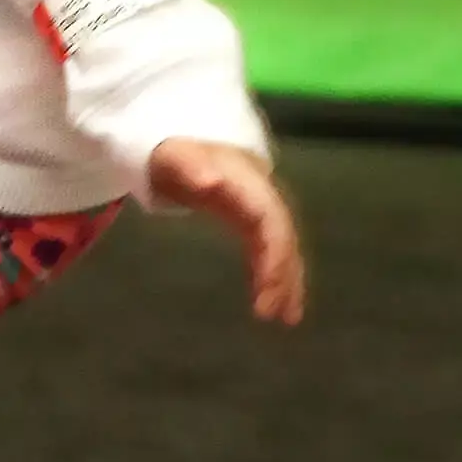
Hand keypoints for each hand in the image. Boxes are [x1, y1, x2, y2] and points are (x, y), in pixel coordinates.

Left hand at [147, 139, 304, 324]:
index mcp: (246, 180)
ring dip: (286, 281)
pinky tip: (273, 306)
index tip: (268, 285)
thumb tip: (211, 182)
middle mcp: (260, 196)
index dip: (274, 250)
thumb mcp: (175, 156)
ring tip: (287, 319)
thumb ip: (191, 167)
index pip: (270, 217)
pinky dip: (273, 276)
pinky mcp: (251, 223)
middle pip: (281, 235)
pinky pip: (269, 251)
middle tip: (272, 313)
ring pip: (282, 246)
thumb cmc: (174, 152)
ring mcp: (258, 210)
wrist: (182, 142)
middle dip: (282, 273)